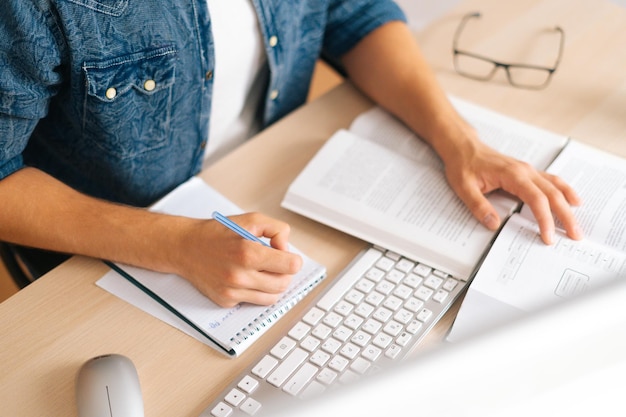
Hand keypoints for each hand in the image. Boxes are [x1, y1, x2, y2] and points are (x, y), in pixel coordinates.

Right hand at [174, 212, 302, 306]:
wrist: (186, 247)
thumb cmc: (217, 233)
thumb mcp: (251, 220)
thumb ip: (277, 230)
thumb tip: (287, 249)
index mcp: (248, 253)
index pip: (291, 266)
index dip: (293, 259)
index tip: (287, 256)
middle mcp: (240, 275)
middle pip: (283, 284)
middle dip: (284, 273)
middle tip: (276, 263)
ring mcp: (232, 291)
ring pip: (272, 297)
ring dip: (273, 285)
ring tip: (263, 271)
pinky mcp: (226, 301)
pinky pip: (253, 301)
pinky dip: (255, 291)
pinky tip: (246, 278)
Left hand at [443, 134, 581, 244]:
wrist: (462, 147)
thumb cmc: (463, 164)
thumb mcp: (464, 187)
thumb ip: (479, 206)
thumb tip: (493, 224)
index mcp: (512, 174)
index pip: (536, 199)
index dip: (544, 219)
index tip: (548, 236)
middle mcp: (524, 171)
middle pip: (553, 194)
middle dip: (565, 216)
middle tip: (575, 235)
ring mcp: (527, 170)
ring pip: (555, 187)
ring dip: (568, 205)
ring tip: (576, 224)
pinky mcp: (526, 172)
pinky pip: (550, 180)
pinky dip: (564, 191)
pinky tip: (572, 200)